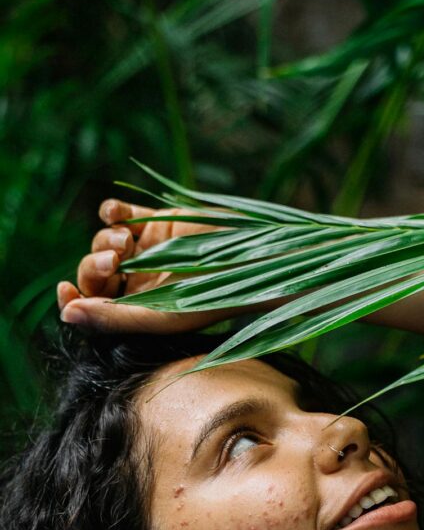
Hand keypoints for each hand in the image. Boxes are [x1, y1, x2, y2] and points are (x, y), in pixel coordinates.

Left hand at [57, 199, 228, 332]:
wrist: (252, 261)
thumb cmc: (212, 297)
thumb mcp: (161, 315)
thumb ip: (113, 317)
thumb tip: (66, 314)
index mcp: (138, 310)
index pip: (92, 305)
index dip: (72, 297)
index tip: (65, 289)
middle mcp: (139, 281)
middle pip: (93, 272)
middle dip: (94, 266)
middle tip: (113, 262)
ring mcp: (146, 250)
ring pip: (103, 241)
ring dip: (105, 239)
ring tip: (127, 241)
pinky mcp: (155, 220)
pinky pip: (117, 213)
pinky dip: (109, 211)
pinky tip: (116, 215)